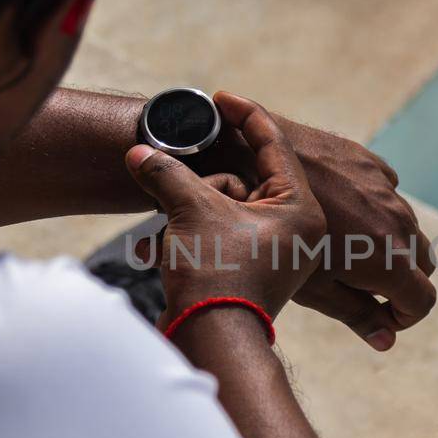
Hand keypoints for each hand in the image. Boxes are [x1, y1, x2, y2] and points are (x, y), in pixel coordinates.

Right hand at [125, 92, 324, 326]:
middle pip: (241, 180)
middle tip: (173, 185)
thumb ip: (167, 172)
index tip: (221, 97)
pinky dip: (190, 237)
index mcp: (299, 209)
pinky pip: (218, 235)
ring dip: (188, 214)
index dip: (245, 116)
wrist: (210, 339)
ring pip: (224, 208)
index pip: (274, 146)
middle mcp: (295, 230)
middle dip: (200, 183)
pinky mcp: (250, 271)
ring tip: (168, 233)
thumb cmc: (215, 274)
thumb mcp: (190, 209)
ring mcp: (273, 253)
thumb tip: (138, 153)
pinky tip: (159, 248)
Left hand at [279, 122, 436, 351]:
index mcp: (388, 259)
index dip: (403, 316)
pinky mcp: (371, 163)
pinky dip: (375, 209)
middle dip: (401, 281)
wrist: (249, 164)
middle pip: (423, 263)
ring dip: (389, 243)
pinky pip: (389, 193)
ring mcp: (387, 188)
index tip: (379, 316)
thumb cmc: (274, 238)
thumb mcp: (313, 286)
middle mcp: (399, 221)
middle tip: (361, 286)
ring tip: (344, 246)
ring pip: (407, 226)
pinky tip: (339, 212)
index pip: (423, 300)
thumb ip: (355, 314)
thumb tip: (386, 341)